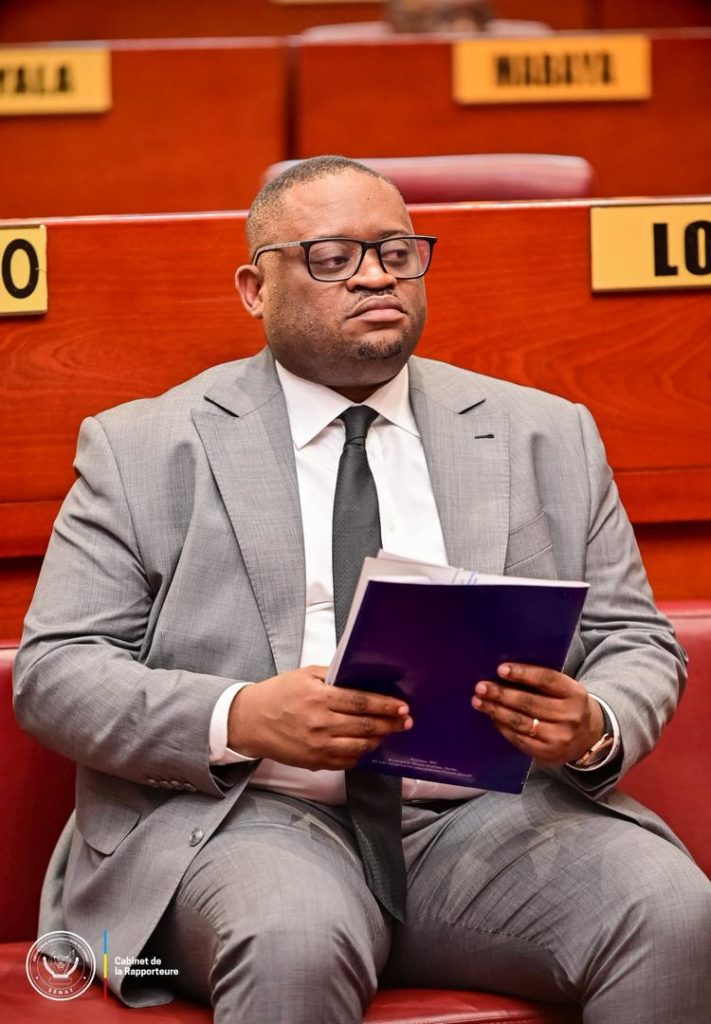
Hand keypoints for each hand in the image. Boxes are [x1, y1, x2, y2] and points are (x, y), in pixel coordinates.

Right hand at [227, 666, 412, 770]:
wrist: (250, 721)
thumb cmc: (278, 694)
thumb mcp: (304, 674)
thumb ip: (333, 674)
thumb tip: (361, 676)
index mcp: (319, 697)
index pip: (361, 702)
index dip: (385, 705)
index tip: (402, 707)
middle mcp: (320, 723)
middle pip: (365, 725)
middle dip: (390, 724)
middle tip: (406, 722)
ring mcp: (317, 745)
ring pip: (359, 746)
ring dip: (378, 740)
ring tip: (389, 733)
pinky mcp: (314, 761)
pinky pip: (345, 762)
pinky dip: (360, 754)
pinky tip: (366, 746)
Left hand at [471, 663, 603, 764]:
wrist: (588, 737)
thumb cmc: (568, 705)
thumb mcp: (566, 689)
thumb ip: (543, 682)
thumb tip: (504, 672)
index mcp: (575, 694)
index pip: (547, 680)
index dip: (523, 673)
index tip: (501, 669)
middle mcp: (569, 716)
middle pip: (529, 703)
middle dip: (501, 694)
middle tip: (481, 687)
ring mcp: (558, 737)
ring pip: (521, 722)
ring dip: (496, 711)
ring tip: (479, 701)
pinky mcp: (547, 754)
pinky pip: (519, 739)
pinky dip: (502, 727)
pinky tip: (493, 717)